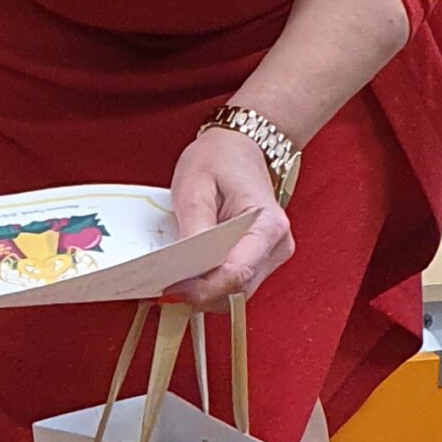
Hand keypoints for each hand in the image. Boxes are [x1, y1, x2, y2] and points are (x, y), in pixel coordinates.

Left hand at [166, 126, 292, 308]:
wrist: (240, 147)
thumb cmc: (219, 160)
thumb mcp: (195, 187)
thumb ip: (194, 228)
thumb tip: (184, 268)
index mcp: (268, 225)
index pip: (237, 273)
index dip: (203, 288)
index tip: (172, 288)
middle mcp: (277, 246)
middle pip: (237, 290)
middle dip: (200, 294)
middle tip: (163, 288)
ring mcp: (271, 256)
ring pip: (235, 293)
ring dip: (204, 292)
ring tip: (173, 281)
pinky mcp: (260, 261)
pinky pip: (234, 285)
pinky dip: (210, 285)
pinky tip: (189, 275)